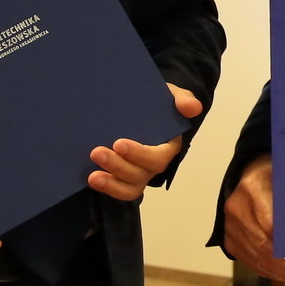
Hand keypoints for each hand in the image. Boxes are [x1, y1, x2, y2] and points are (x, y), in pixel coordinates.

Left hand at [86, 83, 198, 201]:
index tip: (119, 143)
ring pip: (130, 187)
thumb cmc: (157, 103)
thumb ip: (183, 99)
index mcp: (168, 146)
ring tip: (93, 175)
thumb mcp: (171, 95)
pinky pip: (118, 190)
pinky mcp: (123, 177)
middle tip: (97, 152)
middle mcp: (153, 164)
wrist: (140, 106)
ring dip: (111, 183)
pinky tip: (91, 179)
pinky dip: (107, 188)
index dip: (140, 154)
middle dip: (118, 166)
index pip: (158, 157)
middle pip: (140, 174)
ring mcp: (138, 173)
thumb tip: (193, 108)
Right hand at [223, 154, 284, 285]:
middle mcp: (237, 209)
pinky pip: (252, 264)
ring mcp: (229, 227)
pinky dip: (273, 274)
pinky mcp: (229, 242)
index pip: (271, 223)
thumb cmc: (276, 174)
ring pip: (258, 260)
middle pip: (264, 247)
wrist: (246, 176)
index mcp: (252, 187)